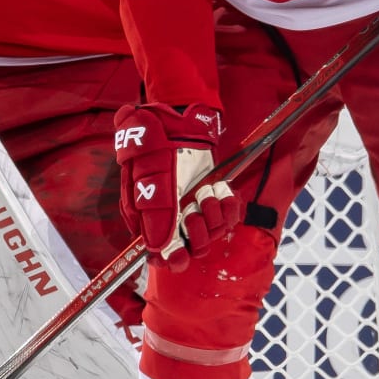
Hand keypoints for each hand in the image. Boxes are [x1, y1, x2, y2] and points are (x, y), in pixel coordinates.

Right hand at [113, 103, 241, 270]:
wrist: (179, 120)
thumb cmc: (156, 143)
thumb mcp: (148, 173)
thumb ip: (154, 211)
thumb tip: (158, 248)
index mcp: (150, 218)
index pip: (162, 256)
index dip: (172, 258)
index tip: (180, 254)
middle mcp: (174, 218)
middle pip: (193, 249)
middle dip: (197, 232)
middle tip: (191, 208)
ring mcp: (196, 209)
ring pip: (213, 233)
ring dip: (212, 212)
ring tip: (205, 190)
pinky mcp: (215, 199)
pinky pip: (230, 216)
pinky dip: (229, 204)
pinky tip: (220, 188)